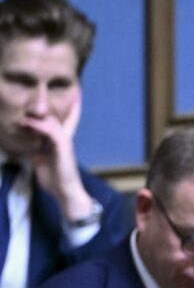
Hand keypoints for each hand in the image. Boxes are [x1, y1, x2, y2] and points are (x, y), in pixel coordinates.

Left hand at [20, 88, 93, 220]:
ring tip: (23, 116)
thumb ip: (36, 151)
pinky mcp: (63, 147)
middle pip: (55, 117)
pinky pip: (50, 130)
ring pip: (51, 121)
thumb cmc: (55, 180)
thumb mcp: (41, 162)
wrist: (66, 193)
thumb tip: (27, 145)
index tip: (77, 95)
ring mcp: (65, 142)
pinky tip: (27, 123)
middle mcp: (64, 139)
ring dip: (36, 117)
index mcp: (60, 142)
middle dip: (43, 108)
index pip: (68, 121)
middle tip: (27, 103)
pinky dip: (38, 126)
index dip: (72, 109)